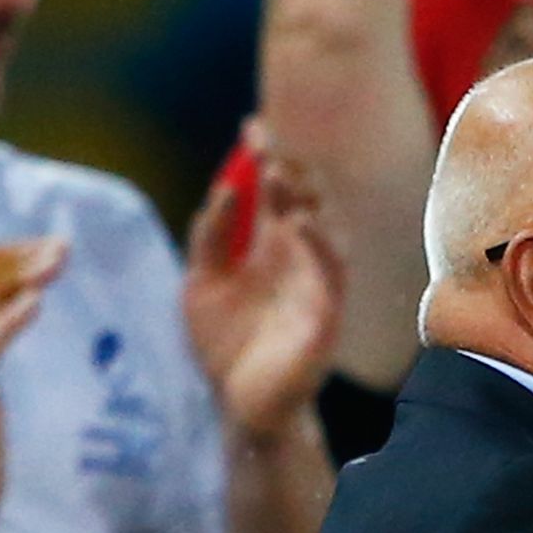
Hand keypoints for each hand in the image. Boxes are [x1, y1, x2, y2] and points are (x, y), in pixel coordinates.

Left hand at [184, 122, 343, 438]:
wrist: (240, 406)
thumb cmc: (226, 347)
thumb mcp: (202, 282)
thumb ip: (211, 238)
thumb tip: (226, 189)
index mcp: (270, 249)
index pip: (275, 194)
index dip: (267, 159)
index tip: (253, 126)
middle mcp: (297, 260)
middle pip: (304, 202)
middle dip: (290, 170)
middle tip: (271, 140)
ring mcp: (314, 286)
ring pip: (324, 230)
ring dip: (306, 200)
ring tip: (282, 171)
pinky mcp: (324, 315)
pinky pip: (330, 273)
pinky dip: (320, 244)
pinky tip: (302, 221)